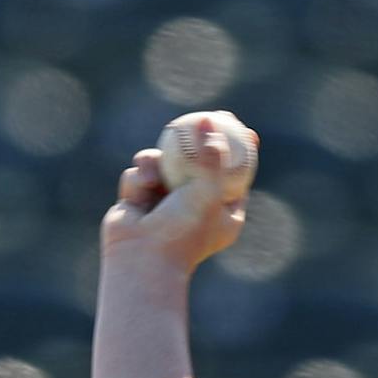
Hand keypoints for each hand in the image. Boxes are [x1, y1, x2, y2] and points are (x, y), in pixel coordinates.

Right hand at [100, 114, 249, 270]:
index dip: (238, 150)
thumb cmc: (182, 230)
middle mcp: (195, 207)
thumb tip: (212, 121)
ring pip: (162, 163)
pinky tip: (136, 196)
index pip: (236, 175)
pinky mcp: (139, 201)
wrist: (141, 259)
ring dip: (155, 162)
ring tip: (155, 173)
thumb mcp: (208, 191)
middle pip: (199, 163)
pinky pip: (139, 174)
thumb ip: (212, 156)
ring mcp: (165, 203)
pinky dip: (138, 179)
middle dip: (197, 140)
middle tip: (201, 118)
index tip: (240, 126)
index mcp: (222, 212)